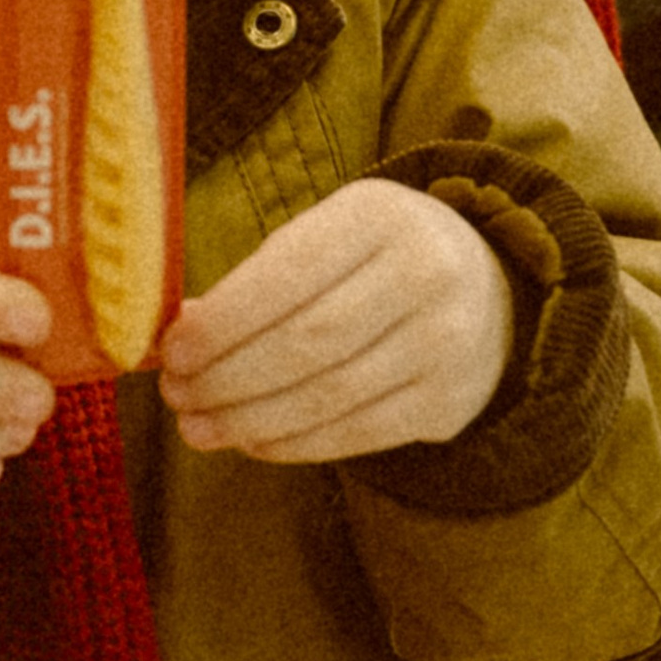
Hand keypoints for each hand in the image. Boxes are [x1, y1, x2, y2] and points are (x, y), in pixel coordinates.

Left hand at [158, 182, 511, 464]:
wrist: (488, 285)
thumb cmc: (373, 256)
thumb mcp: (325, 235)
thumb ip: (257, 279)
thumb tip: (182, 333)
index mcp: (380, 216)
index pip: (288, 274)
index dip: (223, 322)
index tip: (172, 352)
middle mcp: (423, 274)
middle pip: (305, 343)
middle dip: (226, 377)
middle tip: (176, 397)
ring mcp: (444, 343)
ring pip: (327, 396)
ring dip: (249, 420)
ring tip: (198, 427)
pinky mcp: (448, 402)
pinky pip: (356, 433)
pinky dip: (294, 444)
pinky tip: (252, 442)